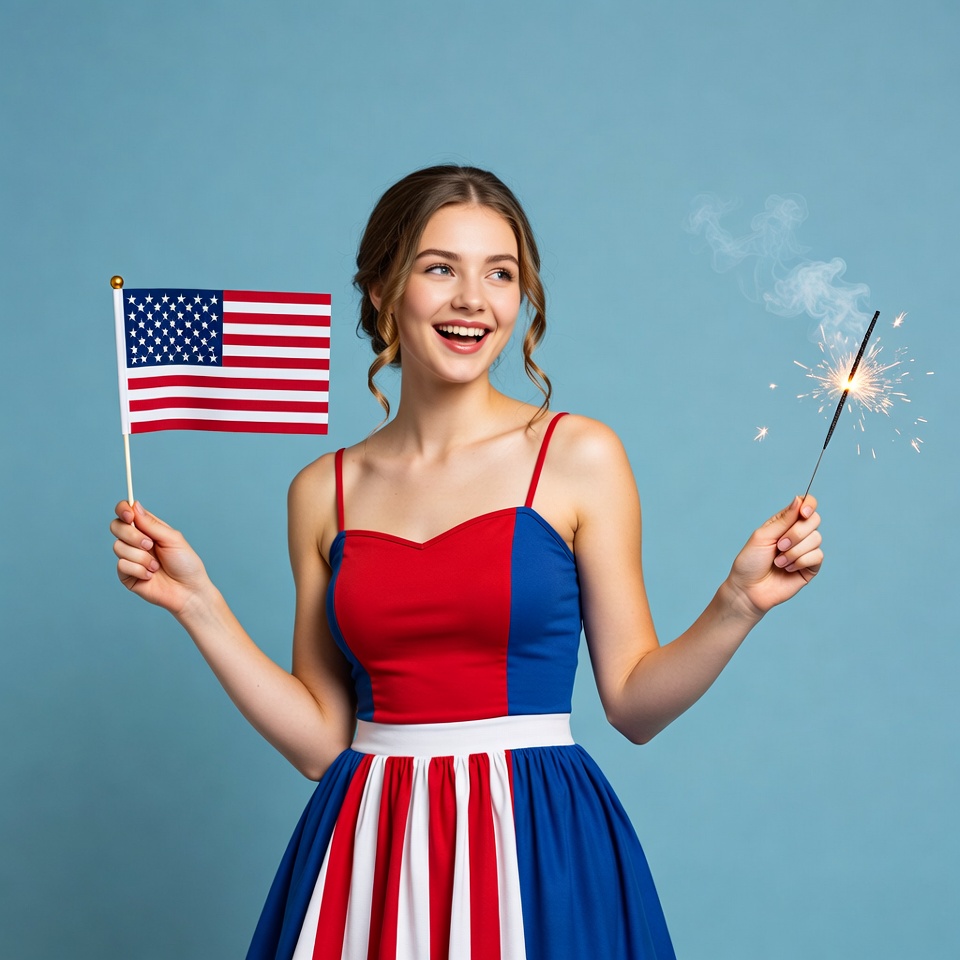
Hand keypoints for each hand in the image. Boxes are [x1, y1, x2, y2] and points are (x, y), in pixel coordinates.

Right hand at [110, 501, 211, 616]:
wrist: (188, 591)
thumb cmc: (185, 563)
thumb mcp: (172, 539)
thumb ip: (152, 524)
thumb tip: (134, 506)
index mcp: (148, 529)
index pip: (127, 512)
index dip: (123, 510)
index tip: (129, 515)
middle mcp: (136, 541)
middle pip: (116, 527)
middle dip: (132, 535)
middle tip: (150, 545)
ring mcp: (130, 557)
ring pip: (118, 547)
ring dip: (141, 557)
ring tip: (156, 566)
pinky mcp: (126, 575)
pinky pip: (121, 565)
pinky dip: (139, 570)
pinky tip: (150, 576)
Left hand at [726, 495, 822, 618]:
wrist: (749, 590)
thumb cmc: (750, 562)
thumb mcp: (763, 536)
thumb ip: (783, 520)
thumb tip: (799, 499)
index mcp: (784, 523)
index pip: (806, 505)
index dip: (809, 505)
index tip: (803, 512)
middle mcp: (797, 534)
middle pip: (814, 520)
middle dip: (796, 533)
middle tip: (779, 545)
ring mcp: (805, 550)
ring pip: (816, 539)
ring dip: (794, 551)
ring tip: (779, 561)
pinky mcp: (810, 567)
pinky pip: (818, 556)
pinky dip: (800, 561)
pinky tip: (787, 569)